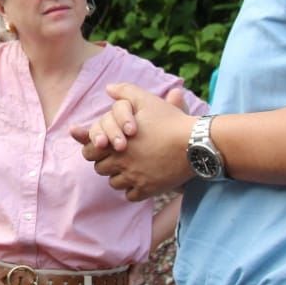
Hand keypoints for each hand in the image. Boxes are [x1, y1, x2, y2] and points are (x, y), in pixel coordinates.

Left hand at [70, 82, 193, 200]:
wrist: (196, 143)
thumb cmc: (171, 120)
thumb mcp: (147, 100)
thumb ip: (125, 92)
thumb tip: (108, 88)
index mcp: (115, 142)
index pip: (89, 151)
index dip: (95, 149)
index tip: (104, 146)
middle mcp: (122, 162)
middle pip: (100, 169)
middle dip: (107, 162)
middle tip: (119, 156)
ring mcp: (134, 178)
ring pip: (114, 184)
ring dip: (119, 177)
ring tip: (131, 168)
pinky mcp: (148, 190)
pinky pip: (131, 196)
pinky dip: (134, 190)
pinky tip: (142, 179)